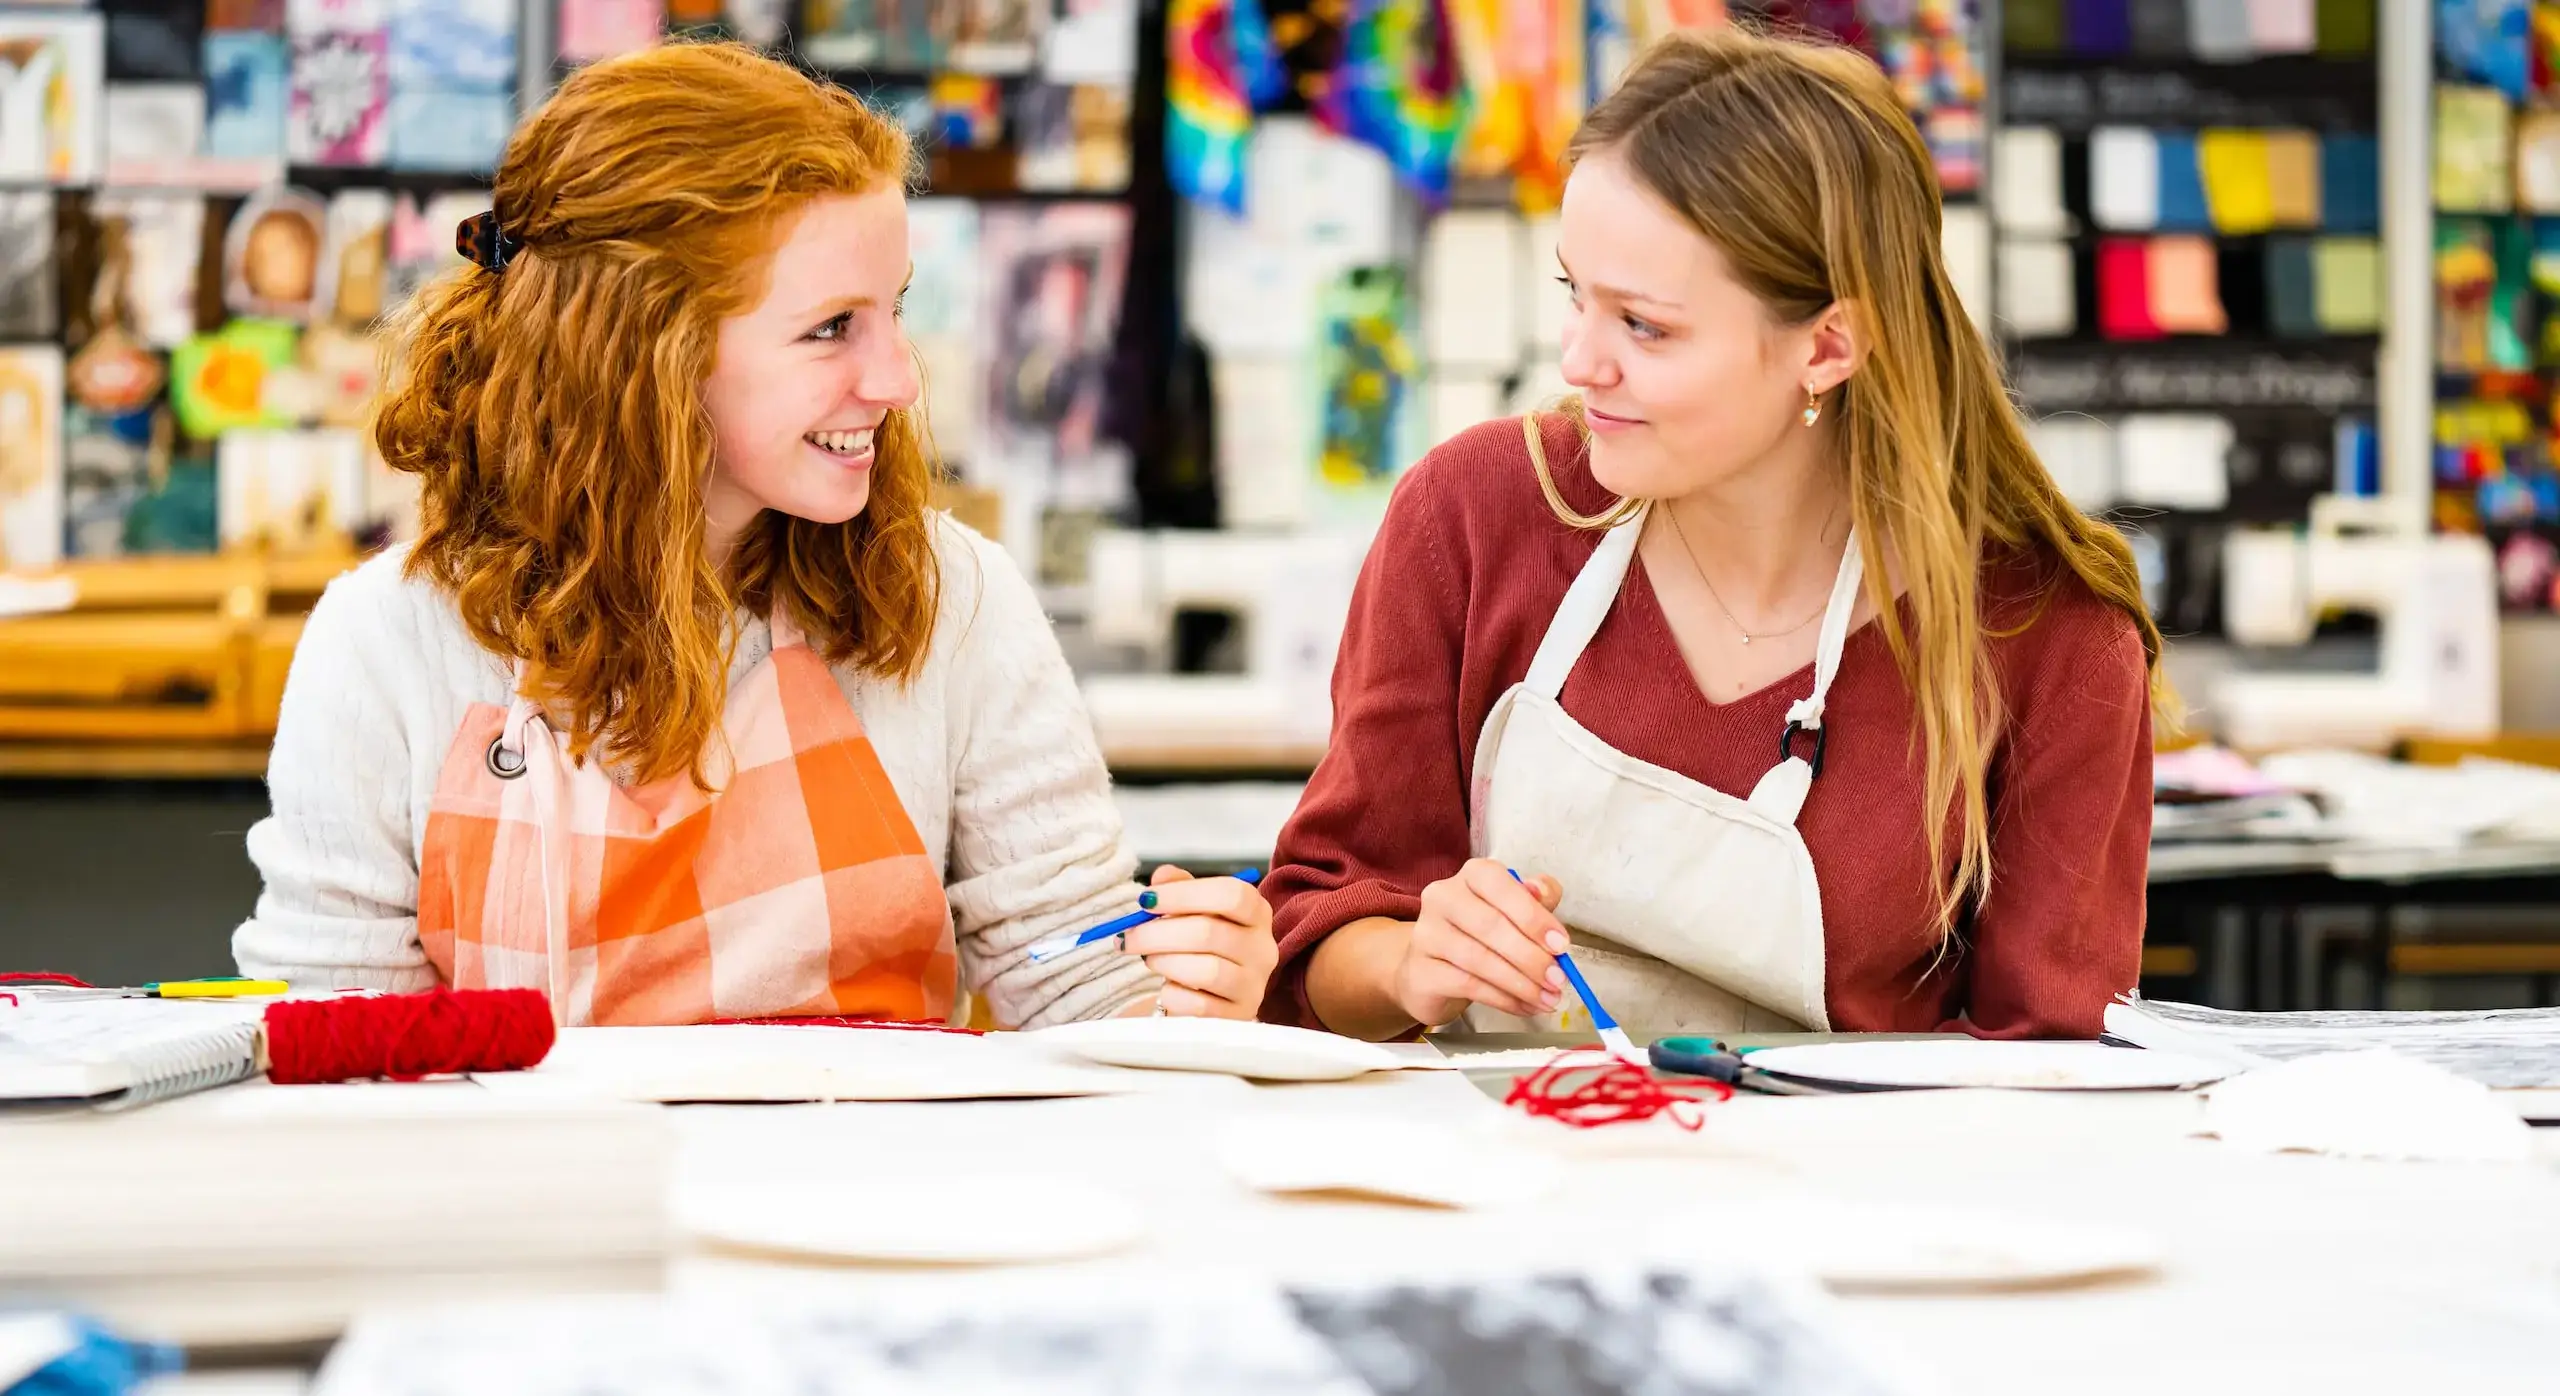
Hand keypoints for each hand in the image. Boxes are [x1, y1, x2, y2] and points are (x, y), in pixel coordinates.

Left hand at [1119, 866, 1277, 1019]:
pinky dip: (1173, 994)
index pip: (1230, 894)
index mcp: (1256, 913)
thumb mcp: (1193, 909)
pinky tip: (1167, 987)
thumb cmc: (1201, 944)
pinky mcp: (1239, 1016)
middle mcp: (1263, 948)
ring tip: (1149, 959)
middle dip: (1157, 933)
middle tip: (1130, 936)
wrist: (1212, 992)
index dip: (1183, 894)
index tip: (1146, 900)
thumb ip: (1178, 887)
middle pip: (1209, 932)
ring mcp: (1254, 985)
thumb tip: (1160, 878)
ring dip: (1164, 963)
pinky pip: (1199, 1006)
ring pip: (1206, 971)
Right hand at [1391, 859, 1567, 1026]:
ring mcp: (1427, 934)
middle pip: (1490, 925)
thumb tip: (1542, 892)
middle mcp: (1443, 898)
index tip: (1561, 946)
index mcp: (1471, 875)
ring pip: (1480, 959)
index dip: (1533, 916)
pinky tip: (1524, 1007)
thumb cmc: (1480, 936)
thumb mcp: (1513, 912)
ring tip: (1547, 999)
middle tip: (1558, 979)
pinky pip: (1468, 985)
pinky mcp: (1421, 971)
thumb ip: (1536, 899)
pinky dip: (1504, 999)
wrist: (1430, 972)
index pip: (1500, 885)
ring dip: (1521, 983)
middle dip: (1531, 957)